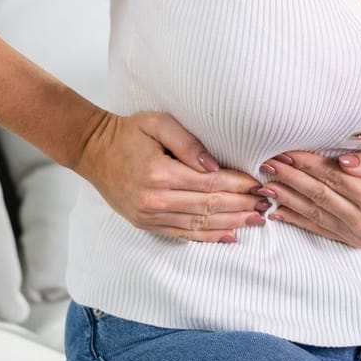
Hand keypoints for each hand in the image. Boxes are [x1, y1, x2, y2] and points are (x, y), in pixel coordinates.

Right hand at [74, 111, 266, 243]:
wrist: (93, 151)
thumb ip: (189, 143)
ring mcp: (150, 215)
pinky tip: (229, 236)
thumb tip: (214, 166)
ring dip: (230, 223)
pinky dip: (208, 236)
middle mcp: (155, 200)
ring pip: (199, 224)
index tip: (259, 183)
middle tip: (266, 205)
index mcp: (160, 174)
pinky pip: (183, 234)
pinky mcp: (146, 223)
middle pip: (209, 207)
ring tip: (255, 220)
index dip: (238, 185)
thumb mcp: (158, 123)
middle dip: (241, 205)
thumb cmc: (128, 133)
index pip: (210, 183)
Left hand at [254, 147, 360, 248]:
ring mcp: (359, 235)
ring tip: (265, 184)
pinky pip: (320, 229)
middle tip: (267, 163)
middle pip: (320, 196)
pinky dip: (297, 220)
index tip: (286, 151)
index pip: (334, 178)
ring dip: (287, 198)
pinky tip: (277, 211)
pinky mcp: (354, 241)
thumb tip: (344, 161)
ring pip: (315, 214)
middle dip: (291, 178)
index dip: (308, 164)